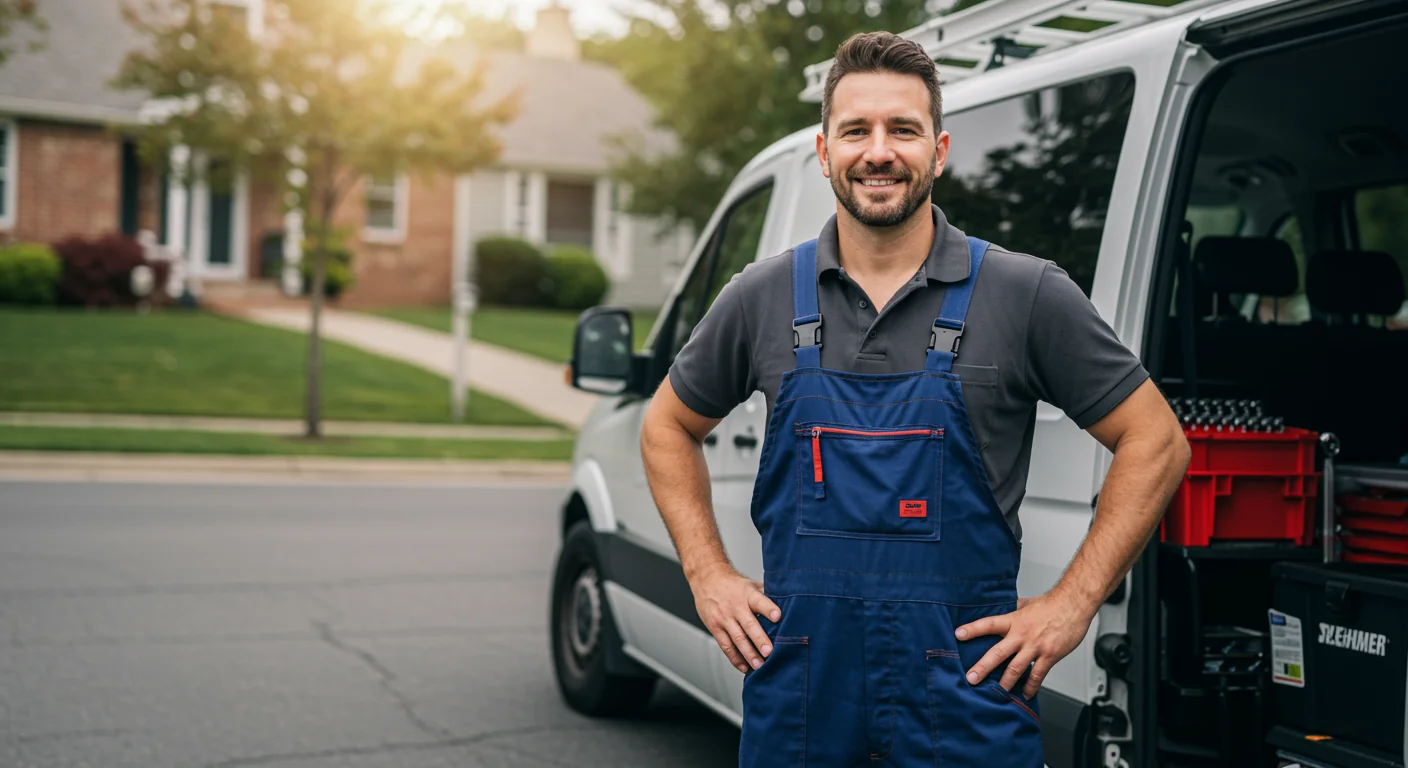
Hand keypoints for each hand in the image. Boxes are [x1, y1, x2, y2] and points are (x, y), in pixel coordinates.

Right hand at [691, 565, 780, 673]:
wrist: (707, 579)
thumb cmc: (733, 584)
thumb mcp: (750, 584)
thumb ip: (767, 595)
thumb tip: (788, 604)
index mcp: (747, 594)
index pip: (759, 601)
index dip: (768, 608)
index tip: (778, 616)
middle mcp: (736, 607)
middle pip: (749, 624)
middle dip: (759, 639)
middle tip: (769, 652)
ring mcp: (724, 618)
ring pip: (737, 638)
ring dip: (748, 654)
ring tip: (759, 665)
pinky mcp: (715, 628)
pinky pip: (725, 645)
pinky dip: (735, 658)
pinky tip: (744, 667)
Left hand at [955, 592, 1094, 698]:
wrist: (1074, 604)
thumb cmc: (1052, 603)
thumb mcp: (1027, 603)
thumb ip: (1014, 609)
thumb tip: (1003, 608)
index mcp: (1014, 620)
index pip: (988, 624)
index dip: (972, 629)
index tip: (958, 635)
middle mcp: (1021, 635)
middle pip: (997, 653)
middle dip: (983, 667)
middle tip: (972, 678)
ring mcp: (1035, 647)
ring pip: (1016, 668)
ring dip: (1005, 683)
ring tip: (997, 693)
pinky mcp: (1049, 655)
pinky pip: (1037, 675)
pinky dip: (1031, 686)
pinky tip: (1026, 693)